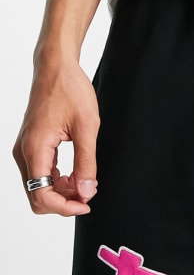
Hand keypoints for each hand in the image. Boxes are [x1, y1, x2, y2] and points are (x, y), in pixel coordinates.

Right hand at [13, 55, 99, 216]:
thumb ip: (87, 163)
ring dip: (60, 193)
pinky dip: (56, 182)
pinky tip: (75, 174)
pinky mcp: (31, 146)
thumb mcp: (87, 127)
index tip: (86, 203)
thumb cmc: (70, 90)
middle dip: (62, 202)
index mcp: (35, 148)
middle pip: (36, 196)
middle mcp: (24, 152)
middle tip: (87, 193)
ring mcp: (25, 149)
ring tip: (84, 181)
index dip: (65, 207)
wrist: (56, 67)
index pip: (41, 194)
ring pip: (37, 188)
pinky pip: (39, 175)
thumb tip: (86, 192)